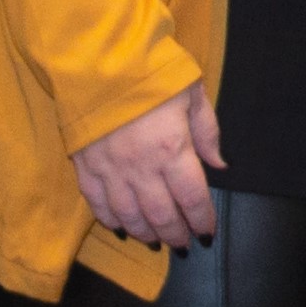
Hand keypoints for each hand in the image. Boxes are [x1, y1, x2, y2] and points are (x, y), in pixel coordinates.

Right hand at [72, 84, 223, 249]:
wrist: (96, 60)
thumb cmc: (151, 73)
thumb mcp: (192, 94)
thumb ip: (207, 132)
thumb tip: (220, 165)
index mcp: (172, 149)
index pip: (192, 198)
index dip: (202, 220)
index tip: (207, 233)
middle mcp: (141, 167)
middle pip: (162, 214)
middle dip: (176, 234)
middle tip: (183, 245)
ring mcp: (110, 169)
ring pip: (130, 215)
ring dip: (145, 234)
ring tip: (157, 242)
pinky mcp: (85, 166)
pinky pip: (97, 203)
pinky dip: (110, 220)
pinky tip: (122, 229)